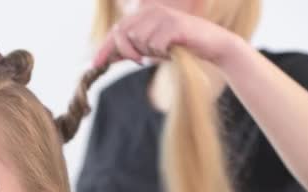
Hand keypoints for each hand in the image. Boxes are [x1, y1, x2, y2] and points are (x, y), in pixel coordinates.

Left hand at [93, 4, 239, 67]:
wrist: (212, 47)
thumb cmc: (179, 48)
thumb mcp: (150, 49)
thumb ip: (129, 51)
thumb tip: (106, 58)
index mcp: (144, 13)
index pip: (116, 30)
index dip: (104, 48)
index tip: (94, 65)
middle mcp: (151, 10)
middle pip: (123, 33)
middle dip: (128, 51)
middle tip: (141, 61)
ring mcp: (163, 15)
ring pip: (139, 40)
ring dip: (150, 52)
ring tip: (165, 51)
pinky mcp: (174, 24)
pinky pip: (155, 45)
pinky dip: (162, 53)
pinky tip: (173, 51)